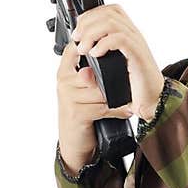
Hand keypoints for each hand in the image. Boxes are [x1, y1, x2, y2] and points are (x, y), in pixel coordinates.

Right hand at [56, 28, 136, 173]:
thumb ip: (90, 74)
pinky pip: (103, 106)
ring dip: (115, 99)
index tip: (108, 48)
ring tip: (124, 103)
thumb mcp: (83, 91)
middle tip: (121, 90)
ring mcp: (68, 97)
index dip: (91, 44)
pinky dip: (117, 111)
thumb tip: (110, 56)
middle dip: (110, 83)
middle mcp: (63, 82)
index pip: (74, 48)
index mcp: (65, 72)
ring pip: (101, 90)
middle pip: (95, 71)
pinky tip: (124, 112)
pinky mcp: (76, 112)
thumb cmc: (81, 114)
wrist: (73, 143)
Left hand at [71, 5, 164, 120]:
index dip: (91, 15)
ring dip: (92, 33)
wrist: (153, 101)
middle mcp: (133, 35)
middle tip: (77, 39)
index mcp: (128, 34)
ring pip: (111, 23)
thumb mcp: (111, 72)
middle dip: (87, 23)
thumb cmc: (134, 88)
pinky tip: (95, 54)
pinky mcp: (138, 55)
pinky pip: (120, 39)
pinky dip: (103, 44)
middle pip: (108, 13)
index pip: (110, 10)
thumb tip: (81, 61)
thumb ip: (97, 64)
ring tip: (84, 48)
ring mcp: (136, 43)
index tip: (78, 31)